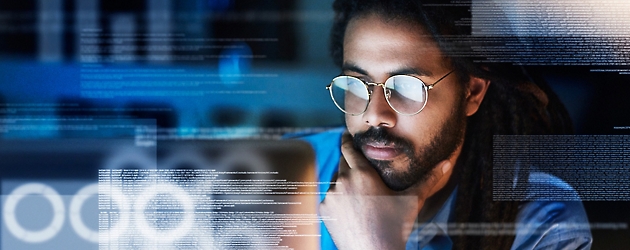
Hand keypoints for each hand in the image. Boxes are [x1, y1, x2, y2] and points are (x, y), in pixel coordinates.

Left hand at [319, 132, 452, 249]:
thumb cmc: (394, 228)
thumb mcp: (412, 201)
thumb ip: (428, 180)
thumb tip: (446, 164)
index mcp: (362, 174)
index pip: (348, 147)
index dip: (348, 140)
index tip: (349, 136)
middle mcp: (343, 181)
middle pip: (342, 161)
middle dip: (350, 162)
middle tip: (361, 168)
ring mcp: (331, 196)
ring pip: (336, 180)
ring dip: (344, 181)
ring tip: (359, 192)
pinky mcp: (324, 210)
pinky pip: (330, 197)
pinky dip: (338, 198)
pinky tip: (352, 207)